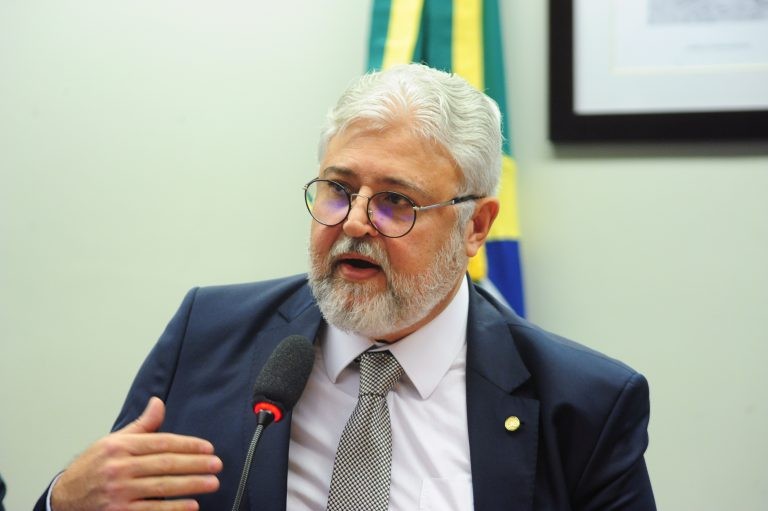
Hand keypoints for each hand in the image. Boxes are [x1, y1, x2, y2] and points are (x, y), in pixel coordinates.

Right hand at [51, 397, 221, 510]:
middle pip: (165, 464)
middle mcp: (119, 468)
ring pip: (162, 487)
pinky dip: (173, 508)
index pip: (161, 443)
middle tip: (217, 465)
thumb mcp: (113, 441)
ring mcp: (118, 492)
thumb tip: (158, 403)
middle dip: (195, 464)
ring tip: (212, 483)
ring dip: (190, 485)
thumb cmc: (92, 467)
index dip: (188, 445)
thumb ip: (141, 426)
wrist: (64, 498)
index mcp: (120, 447)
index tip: (208, 448)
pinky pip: (152, 510)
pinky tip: (192, 506)